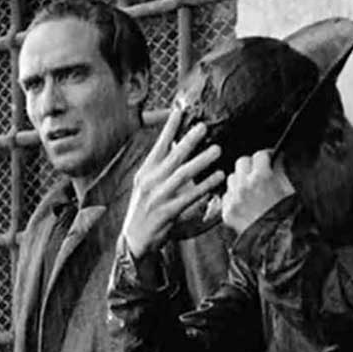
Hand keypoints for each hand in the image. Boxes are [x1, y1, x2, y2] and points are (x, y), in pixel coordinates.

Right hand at [121, 104, 224, 260]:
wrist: (134, 241)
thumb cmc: (144, 211)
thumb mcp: (147, 186)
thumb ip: (161, 168)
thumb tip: (174, 146)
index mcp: (145, 173)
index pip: (158, 146)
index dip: (169, 128)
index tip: (179, 110)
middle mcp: (149, 182)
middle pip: (172, 156)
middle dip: (188, 140)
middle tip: (203, 126)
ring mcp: (157, 197)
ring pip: (182, 175)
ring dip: (201, 161)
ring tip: (217, 150)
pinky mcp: (166, 212)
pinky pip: (189, 196)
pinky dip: (204, 186)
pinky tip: (217, 177)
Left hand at [221, 151, 295, 235]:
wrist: (274, 243)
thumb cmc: (286, 218)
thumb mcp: (289, 190)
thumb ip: (281, 171)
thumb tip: (277, 158)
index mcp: (261, 178)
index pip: (260, 155)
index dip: (266, 156)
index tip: (269, 160)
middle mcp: (244, 186)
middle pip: (242, 162)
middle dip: (251, 165)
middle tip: (258, 172)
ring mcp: (233, 199)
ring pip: (232, 178)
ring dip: (240, 180)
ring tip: (251, 189)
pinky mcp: (227, 211)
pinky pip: (227, 196)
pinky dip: (234, 197)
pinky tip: (245, 203)